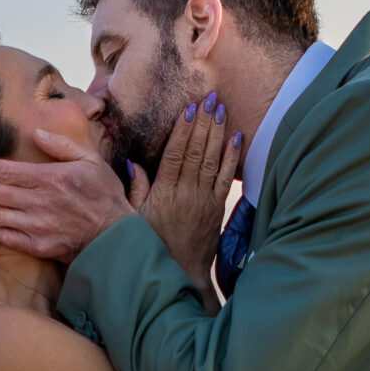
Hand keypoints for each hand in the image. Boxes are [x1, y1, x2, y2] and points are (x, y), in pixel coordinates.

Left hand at [0, 129, 141, 261]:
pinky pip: (6, 237)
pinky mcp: (38, 247)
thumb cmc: (104, 196)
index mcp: (50, 179)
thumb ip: (62, 145)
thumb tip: (36, 133)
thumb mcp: (91, 161)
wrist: (116, 238)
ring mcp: (37, 227)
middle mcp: (39, 203)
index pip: (8, 172)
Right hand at [142, 92, 243, 288]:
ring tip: (220, 108)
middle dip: (203, 122)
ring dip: (217, 132)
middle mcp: (186, 193)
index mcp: (164, 193)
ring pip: (212, 159)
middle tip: (209, 97)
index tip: (188, 109)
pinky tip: (236, 137)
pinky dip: (231, 157)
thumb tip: (134, 162)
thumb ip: (135, 190)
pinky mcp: (217, 208)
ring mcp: (204, 200)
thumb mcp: (135, 219)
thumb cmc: (153, 245)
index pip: (175, 155)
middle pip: (196, 151)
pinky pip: (226, 177)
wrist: (180, 273)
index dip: (182, 130)